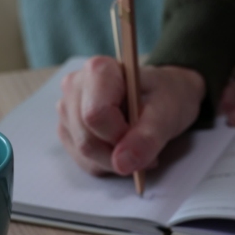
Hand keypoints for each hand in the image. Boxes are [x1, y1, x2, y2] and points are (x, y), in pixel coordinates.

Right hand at [57, 56, 204, 174]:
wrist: (161, 97)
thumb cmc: (165, 96)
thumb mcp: (167, 113)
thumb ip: (147, 137)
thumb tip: (122, 163)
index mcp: (99, 70)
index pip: (95, 115)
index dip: (119, 135)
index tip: (141, 133)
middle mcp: (75, 86)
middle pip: (87, 139)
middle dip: (119, 152)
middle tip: (145, 144)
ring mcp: (67, 109)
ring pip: (84, 153)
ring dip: (115, 161)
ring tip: (136, 145)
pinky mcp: (68, 130)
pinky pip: (83, 161)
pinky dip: (107, 164)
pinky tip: (122, 149)